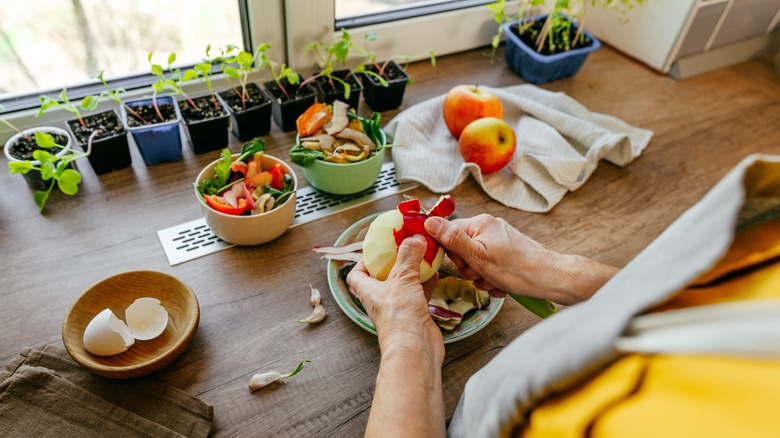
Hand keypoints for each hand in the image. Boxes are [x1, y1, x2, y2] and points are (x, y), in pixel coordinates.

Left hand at [348, 235, 446, 436]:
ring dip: (412, 270)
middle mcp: (381, 299)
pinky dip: (426, 281)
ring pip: (404, 284)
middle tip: (403, 247)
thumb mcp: (401, 278)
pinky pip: (419, 293)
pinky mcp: (415, 313)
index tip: (375, 249)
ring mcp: (399, 307)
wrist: (415, 348)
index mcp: (368, 290)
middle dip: (393, 262)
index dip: (362, 262)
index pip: (356, 275)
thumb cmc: (399, 316)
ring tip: (422, 254)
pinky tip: (435, 271)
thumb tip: (414, 237)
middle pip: (382, 277)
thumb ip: (408, 256)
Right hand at [425, 214, 617, 304]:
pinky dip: (492, 277)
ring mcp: (499, 240)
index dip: (451, 253)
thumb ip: (452, 239)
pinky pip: (488, 265)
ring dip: (481, 276)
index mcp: (480, 223)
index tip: (462, 264)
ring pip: (475, 261)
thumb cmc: (517, 269)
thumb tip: (429, 222)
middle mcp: (489, 227)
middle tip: (481, 275)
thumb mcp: (478, 257)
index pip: (448, 233)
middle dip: (469, 268)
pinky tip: (501, 284)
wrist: (550, 278)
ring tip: (494, 281)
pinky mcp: (507, 252)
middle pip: (461, 249)